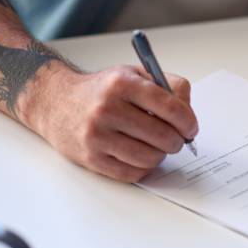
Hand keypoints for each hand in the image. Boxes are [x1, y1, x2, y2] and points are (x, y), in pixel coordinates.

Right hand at [26, 65, 197, 181]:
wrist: (56, 102)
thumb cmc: (101, 90)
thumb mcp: (133, 74)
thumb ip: (167, 86)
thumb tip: (188, 113)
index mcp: (122, 84)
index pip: (170, 107)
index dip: (188, 122)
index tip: (191, 128)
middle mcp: (108, 109)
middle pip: (163, 136)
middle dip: (177, 141)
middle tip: (176, 139)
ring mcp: (97, 136)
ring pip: (150, 158)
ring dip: (161, 155)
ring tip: (156, 146)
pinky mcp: (91, 158)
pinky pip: (132, 173)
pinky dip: (144, 167)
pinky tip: (141, 156)